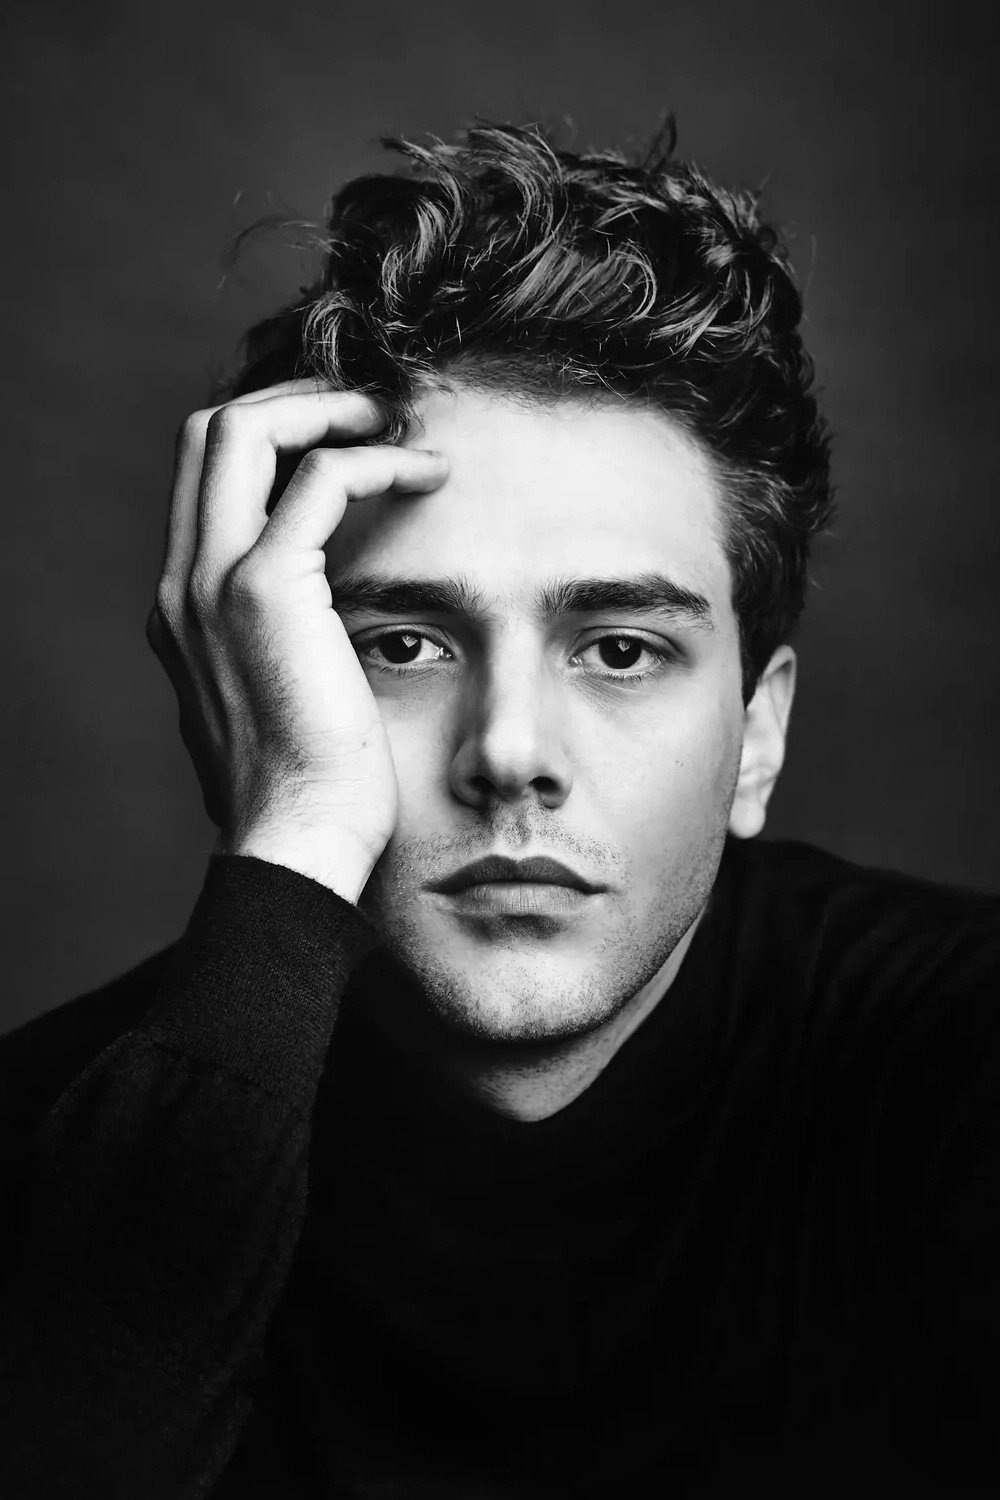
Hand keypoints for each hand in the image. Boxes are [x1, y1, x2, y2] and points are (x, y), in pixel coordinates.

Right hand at [146, 379, 448, 898]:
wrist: (300, 843)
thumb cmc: (311, 787)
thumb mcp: (280, 703)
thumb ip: (279, 649)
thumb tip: (322, 627)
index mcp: (185, 607)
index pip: (205, 476)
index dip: (270, 432)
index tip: (342, 433)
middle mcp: (185, 584)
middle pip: (210, 430)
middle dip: (293, 398)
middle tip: (369, 406)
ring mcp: (214, 583)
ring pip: (244, 430)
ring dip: (328, 408)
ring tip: (396, 419)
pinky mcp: (266, 593)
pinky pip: (321, 480)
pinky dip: (377, 459)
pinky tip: (427, 476)